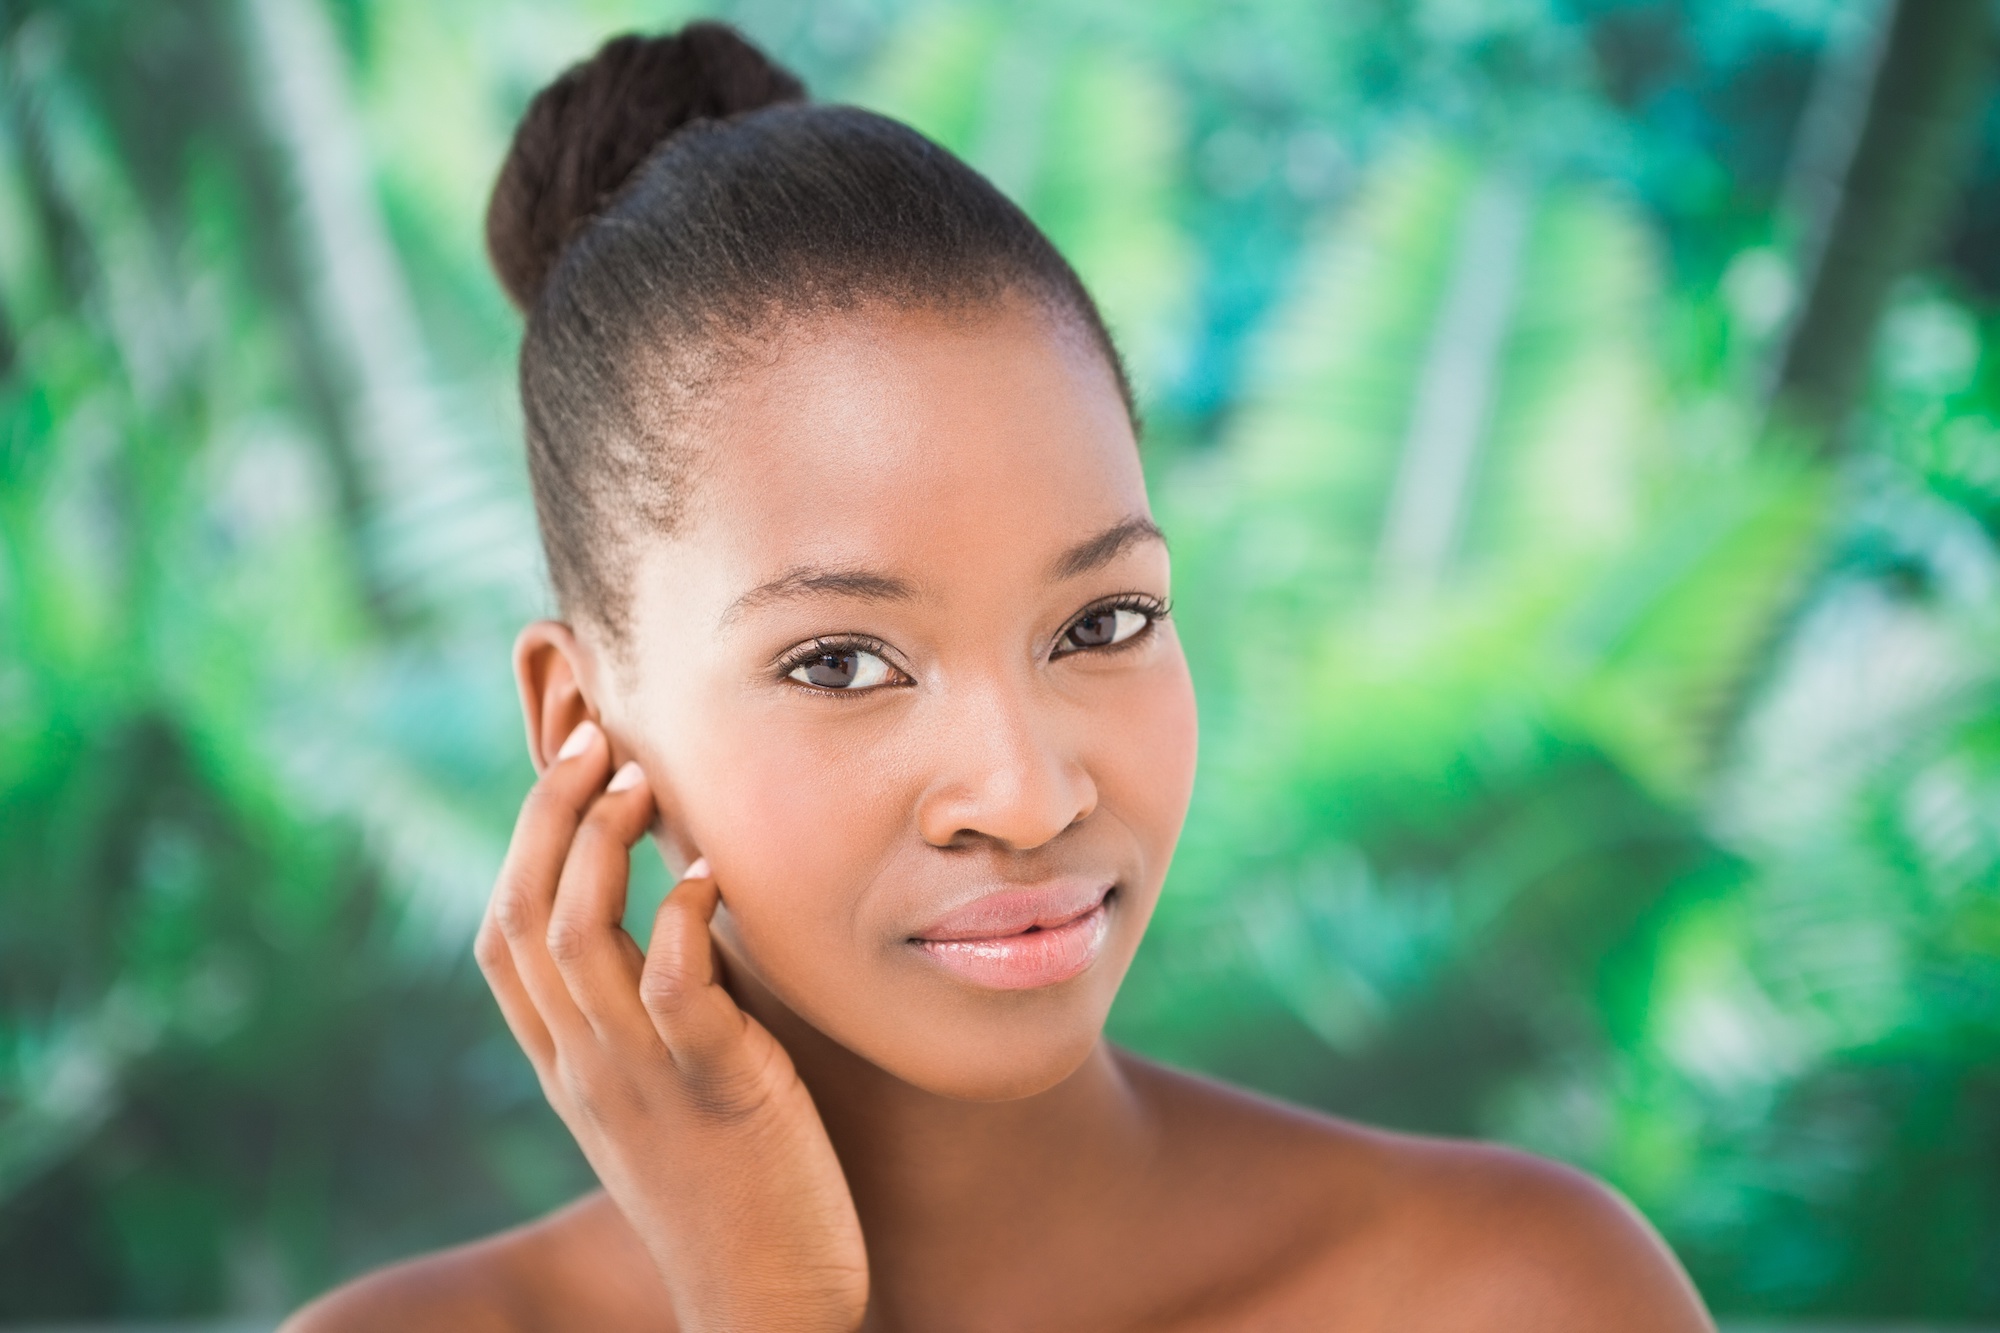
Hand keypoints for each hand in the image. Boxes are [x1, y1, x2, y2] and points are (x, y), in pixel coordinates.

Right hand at [475, 720, 868, 1332]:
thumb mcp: (668, 1089)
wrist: (768, 1302)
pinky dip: (679, 922)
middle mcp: (583, 1067)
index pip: (501, 934)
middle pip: (519, 916)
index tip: (569, 760)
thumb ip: (652, 1009)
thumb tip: (676, 906)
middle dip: (547, 815)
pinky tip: (709, 876)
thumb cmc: (734, 1183)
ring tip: (639, 777)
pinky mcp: (717, 1094)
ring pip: (574, 941)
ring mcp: (641, 1081)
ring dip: (599, 846)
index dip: (523, 838)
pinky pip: (672, 993)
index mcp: (567, 1064)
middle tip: (594, 735)